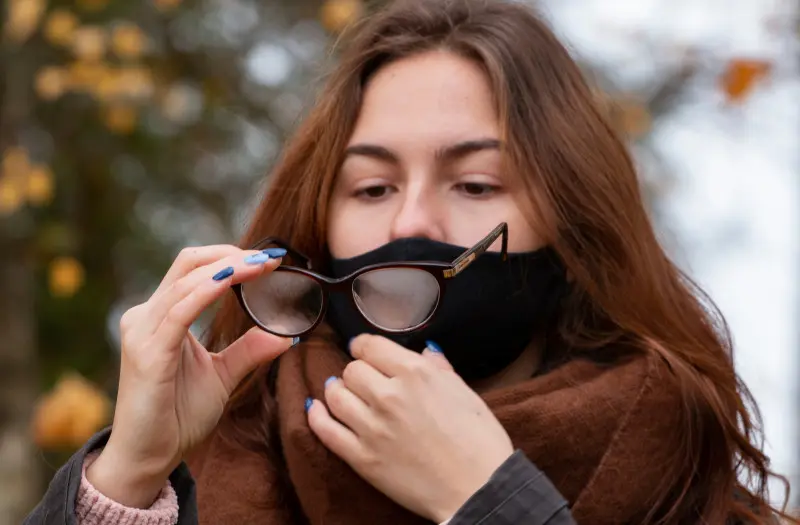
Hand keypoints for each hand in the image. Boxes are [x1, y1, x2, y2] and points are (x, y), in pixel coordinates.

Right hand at [87, 245, 294, 507]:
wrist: (149, 456)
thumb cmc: (178, 416)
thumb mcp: (222, 375)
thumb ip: (248, 350)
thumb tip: (284, 335)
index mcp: (163, 317)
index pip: (194, 269)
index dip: (231, 257)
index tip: (270, 260)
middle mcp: (147, 316)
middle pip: (188, 263)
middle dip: (231, 255)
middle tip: (269, 258)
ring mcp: (143, 331)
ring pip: (186, 281)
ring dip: (227, 268)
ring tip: (261, 266)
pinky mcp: (147, 351)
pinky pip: (179, 311)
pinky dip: (208, 291)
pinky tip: (232, 281)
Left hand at [307, 335, 513, 521]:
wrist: (478, 489)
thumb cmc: (480, 441)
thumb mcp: (465, 392)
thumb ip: (439, 368)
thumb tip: (425, 351)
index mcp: (415, 373)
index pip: (370, 346)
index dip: (364, 347)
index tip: (364, 351)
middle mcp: (389, 395)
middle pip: (352, 370)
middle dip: (357, 372)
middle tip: (365, 381)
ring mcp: (372, 427)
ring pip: (335, 395)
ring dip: (337, 391)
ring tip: (342, 393)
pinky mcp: (362, 458)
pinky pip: (326, 430)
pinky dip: (317, 416)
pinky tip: (317, 408)